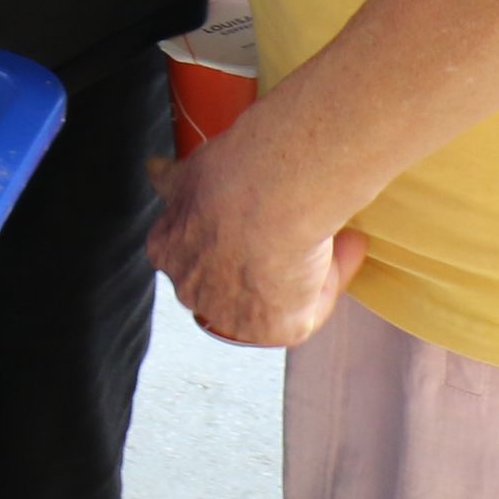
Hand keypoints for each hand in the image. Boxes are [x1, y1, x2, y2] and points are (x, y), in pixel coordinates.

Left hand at [148, 122, 365, 347]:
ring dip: (303, 269)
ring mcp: (232, 315)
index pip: (197, 251)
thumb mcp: (189, 169)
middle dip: (264, 259)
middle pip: (233, 280)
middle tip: (297, 227)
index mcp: (167, 249)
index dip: (231, 235)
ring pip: (274, 295)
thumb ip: (171, 178)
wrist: (268, 193)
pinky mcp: (277, 329)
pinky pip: (309, 308)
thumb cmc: (231, 175)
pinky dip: (330, 279)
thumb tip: (154, 170)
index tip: (260, 214)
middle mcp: (193, 289)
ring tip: (329, 233)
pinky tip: (344, 247)